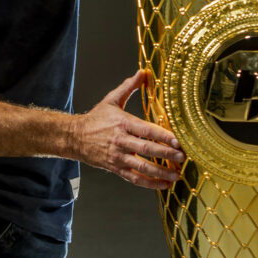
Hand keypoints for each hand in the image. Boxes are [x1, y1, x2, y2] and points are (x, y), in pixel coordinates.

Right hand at [73, 70, 184, 188]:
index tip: (178, 140)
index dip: (163, 136)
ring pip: (142, 167)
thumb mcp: (111, 100)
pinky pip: (134, 179)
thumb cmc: (95, 119)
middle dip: (166, 154)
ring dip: (161, 172)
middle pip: (147, 149)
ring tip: (176, 174)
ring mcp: (118, 157)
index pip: (146, 130)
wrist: (75, 137)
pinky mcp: (116, 168)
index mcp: (123, 123)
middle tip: (182, 157)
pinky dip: (149, 184)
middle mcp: (121, 141)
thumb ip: (128, 87)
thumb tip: (143, 72)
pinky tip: (163, 184)